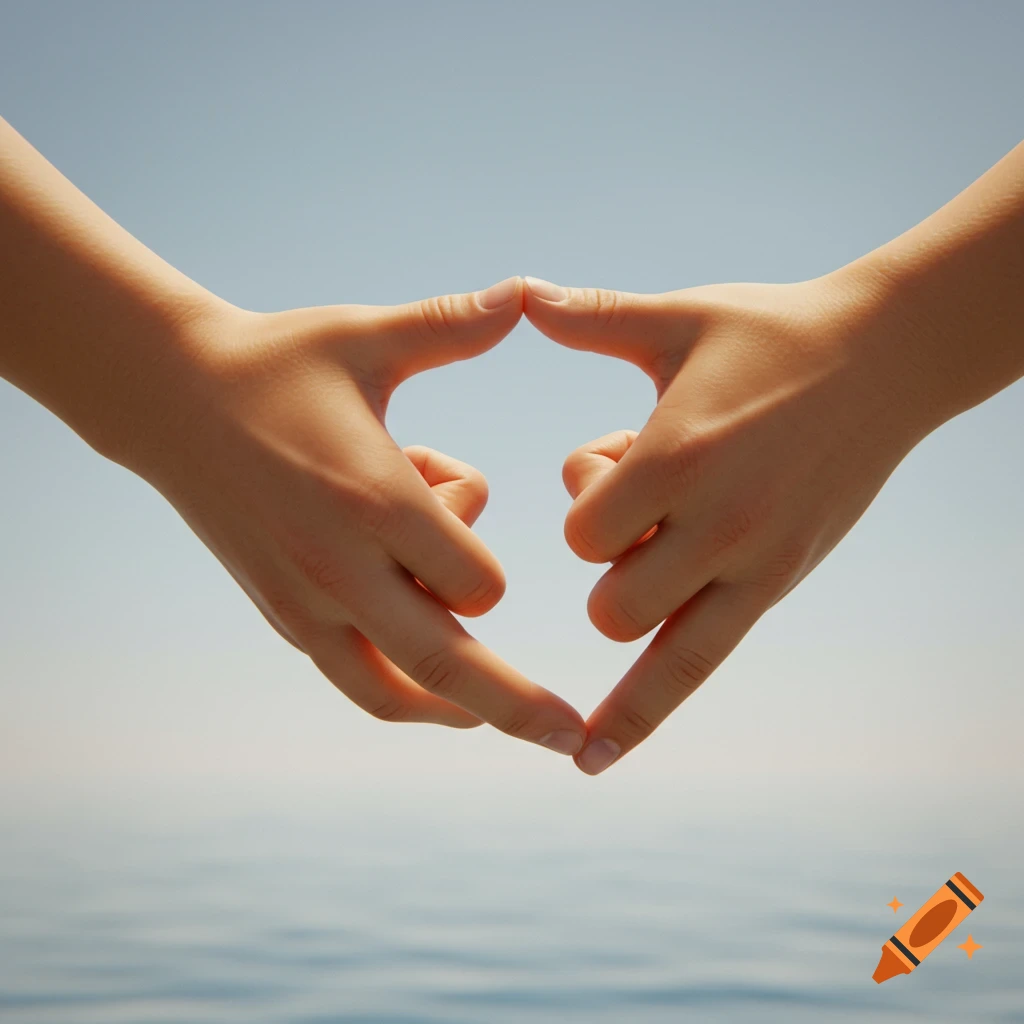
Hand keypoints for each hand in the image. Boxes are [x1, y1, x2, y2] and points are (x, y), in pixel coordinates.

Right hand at [123, 277, 585, 753]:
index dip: (491, 558)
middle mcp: (343, 566)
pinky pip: (352, 682)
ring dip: (459, 710)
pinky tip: (440, 705)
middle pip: (449, 664)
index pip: (476, 581)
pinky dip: (402, 698)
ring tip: (509, 724)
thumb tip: (526, 291)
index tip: (455, 487)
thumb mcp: (366, 338)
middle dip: (517, 706)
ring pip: (396, 690)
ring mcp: (308, 602)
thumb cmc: (278, 363)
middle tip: (575, 740)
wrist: (169, 398)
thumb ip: (451, 326)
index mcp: (375, 499)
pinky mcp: (284, 616)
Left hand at [524, 273, 935, 772]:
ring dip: (628, 603)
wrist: (885, 359)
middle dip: (603, 557)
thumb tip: (521, 292)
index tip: (615, 454)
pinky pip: (698, 668)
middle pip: (608, 595)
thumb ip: (592, 318)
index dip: (582, 494)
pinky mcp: (776, 586)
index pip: (583, 526)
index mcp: (678, 453)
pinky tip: (594, 758)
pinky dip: (640, 717)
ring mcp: (750, 564)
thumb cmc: (769, 334)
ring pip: (648, 641)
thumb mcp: (677, 320)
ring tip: (654, 547)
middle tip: (639, 504)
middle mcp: (714, 522)